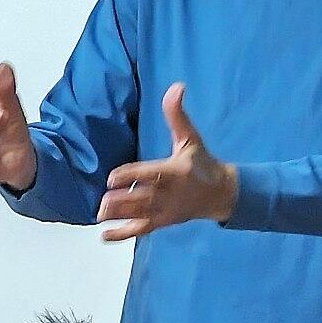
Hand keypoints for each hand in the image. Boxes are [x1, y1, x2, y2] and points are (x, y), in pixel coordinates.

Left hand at [97, 83, 238, 244]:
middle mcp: (170, 193)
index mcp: (175, 171)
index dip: (130, 176)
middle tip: (102, 201)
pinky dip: (124, 234)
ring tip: (99, 215)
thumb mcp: (190, 138)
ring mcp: (166, 210)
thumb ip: (178, 115)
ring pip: (141, 215)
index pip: (150, 174)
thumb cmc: (202, 163)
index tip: (111, 178)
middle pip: (143, 199)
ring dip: (120, 216)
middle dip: (123, 201)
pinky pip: (143, 230)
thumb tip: (176, 87)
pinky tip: (105, 235)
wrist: (222, 194)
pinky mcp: (164, 222)